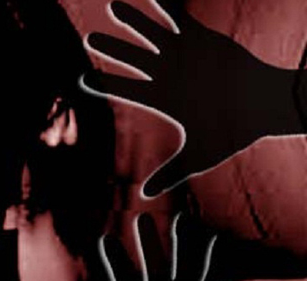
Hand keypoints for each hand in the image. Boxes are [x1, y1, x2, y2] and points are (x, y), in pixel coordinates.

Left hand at [84, 0, 303, 195]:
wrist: (263, 109)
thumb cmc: (232, 134)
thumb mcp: (197, 157)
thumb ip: (169, 174)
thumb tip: (143, 197)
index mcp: (162, 99)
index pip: (127, 90)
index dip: (104, 85)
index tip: (80, 80)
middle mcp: (167, 75)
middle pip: (134, 59)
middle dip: (113, 49)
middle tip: (89, 39)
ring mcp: (184, 57)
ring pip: (153, 35)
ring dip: (134, 21)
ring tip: (112, 6)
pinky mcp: (203, 41)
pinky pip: (182, 21)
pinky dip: (168, 8)